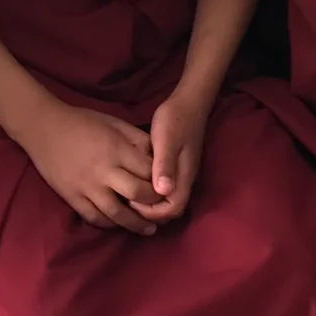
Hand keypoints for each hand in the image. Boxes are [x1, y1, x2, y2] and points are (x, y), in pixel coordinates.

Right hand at [17, 102, 159, 232]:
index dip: (161, 182)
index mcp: (117, 149)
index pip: (148, 172)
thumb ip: (136, 138)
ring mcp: (86, 186)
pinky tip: (119, 224)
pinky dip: (109, 224)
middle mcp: (104, 170)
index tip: (167, 188)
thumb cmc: (82, 121)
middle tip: (162, 209)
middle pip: (137, 194)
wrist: (43, 128)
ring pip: (117, 213)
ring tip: (148, 229)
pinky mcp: (72, 197)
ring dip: (136, 224)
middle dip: (153, 204)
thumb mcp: (114, 122)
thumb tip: (158, 156)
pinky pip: (94, 217)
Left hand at [130, 86, 212, 223]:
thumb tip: (161, 191)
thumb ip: (165, 165)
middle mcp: (184, 180)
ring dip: (149, 203)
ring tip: (128, 194)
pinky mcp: (175, 168)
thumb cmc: (176, 120)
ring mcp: (181, 175)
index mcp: (184, 176)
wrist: (188, 103)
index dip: (152, 212)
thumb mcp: (167, 140)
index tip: (132, 200)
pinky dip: (150, 192)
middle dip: (149, 212)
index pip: (173, 209)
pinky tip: (135, 182)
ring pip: (167, 200)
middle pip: (170, 210)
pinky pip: (165, 189)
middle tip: (127, 199)